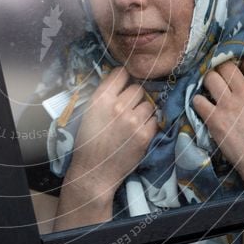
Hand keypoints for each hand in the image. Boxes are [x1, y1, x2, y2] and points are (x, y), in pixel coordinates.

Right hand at [66, 67, 158, 203]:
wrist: (94, 171)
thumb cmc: (88, 141)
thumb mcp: (89, 112)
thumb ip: (105, 95)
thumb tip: (122, 80)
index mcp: (101, 98)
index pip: (121, 73)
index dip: (123, 79)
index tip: (123, 86)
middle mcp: (118, 106)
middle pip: (137, 88)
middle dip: (134, 97)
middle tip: (127, 109)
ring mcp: (133, 121)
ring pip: (148, 104)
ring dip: (143, 111)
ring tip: (132, 122)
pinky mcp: (145, 135)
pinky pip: (155, 119)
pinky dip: (148, 124)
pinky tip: (138, 132)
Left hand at [192, 57, 243, 190]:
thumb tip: (243, 81)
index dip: (241, 63)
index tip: (237, 69)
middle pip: (226, 66)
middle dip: (220, 69)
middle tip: (219, 78)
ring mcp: (228, 105)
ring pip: (210, 77)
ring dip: (207, 82)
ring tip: (209, 90)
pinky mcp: (214, 119)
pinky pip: (198, 100)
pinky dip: (198, 102)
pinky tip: (203, 107)